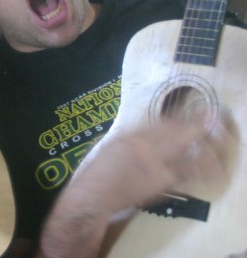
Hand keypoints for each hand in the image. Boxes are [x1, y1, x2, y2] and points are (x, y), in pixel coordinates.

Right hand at [36, 116, 229, 257]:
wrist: (93, 197)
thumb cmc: (98, 170)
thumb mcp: (112, 144)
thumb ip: (134, 134)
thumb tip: (156, 125)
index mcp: (131, 139)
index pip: (163, 123)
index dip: (182, 115)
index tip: (194, 110)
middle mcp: (145, 153)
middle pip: (179, 136)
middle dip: (198, 127)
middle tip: (213, 119)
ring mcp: (155, 171)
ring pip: (187, 157)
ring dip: (203, 149)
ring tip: (213, 142)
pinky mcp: (160, 187)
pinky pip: (185, 176)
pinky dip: (197, 169)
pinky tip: (205, 164)